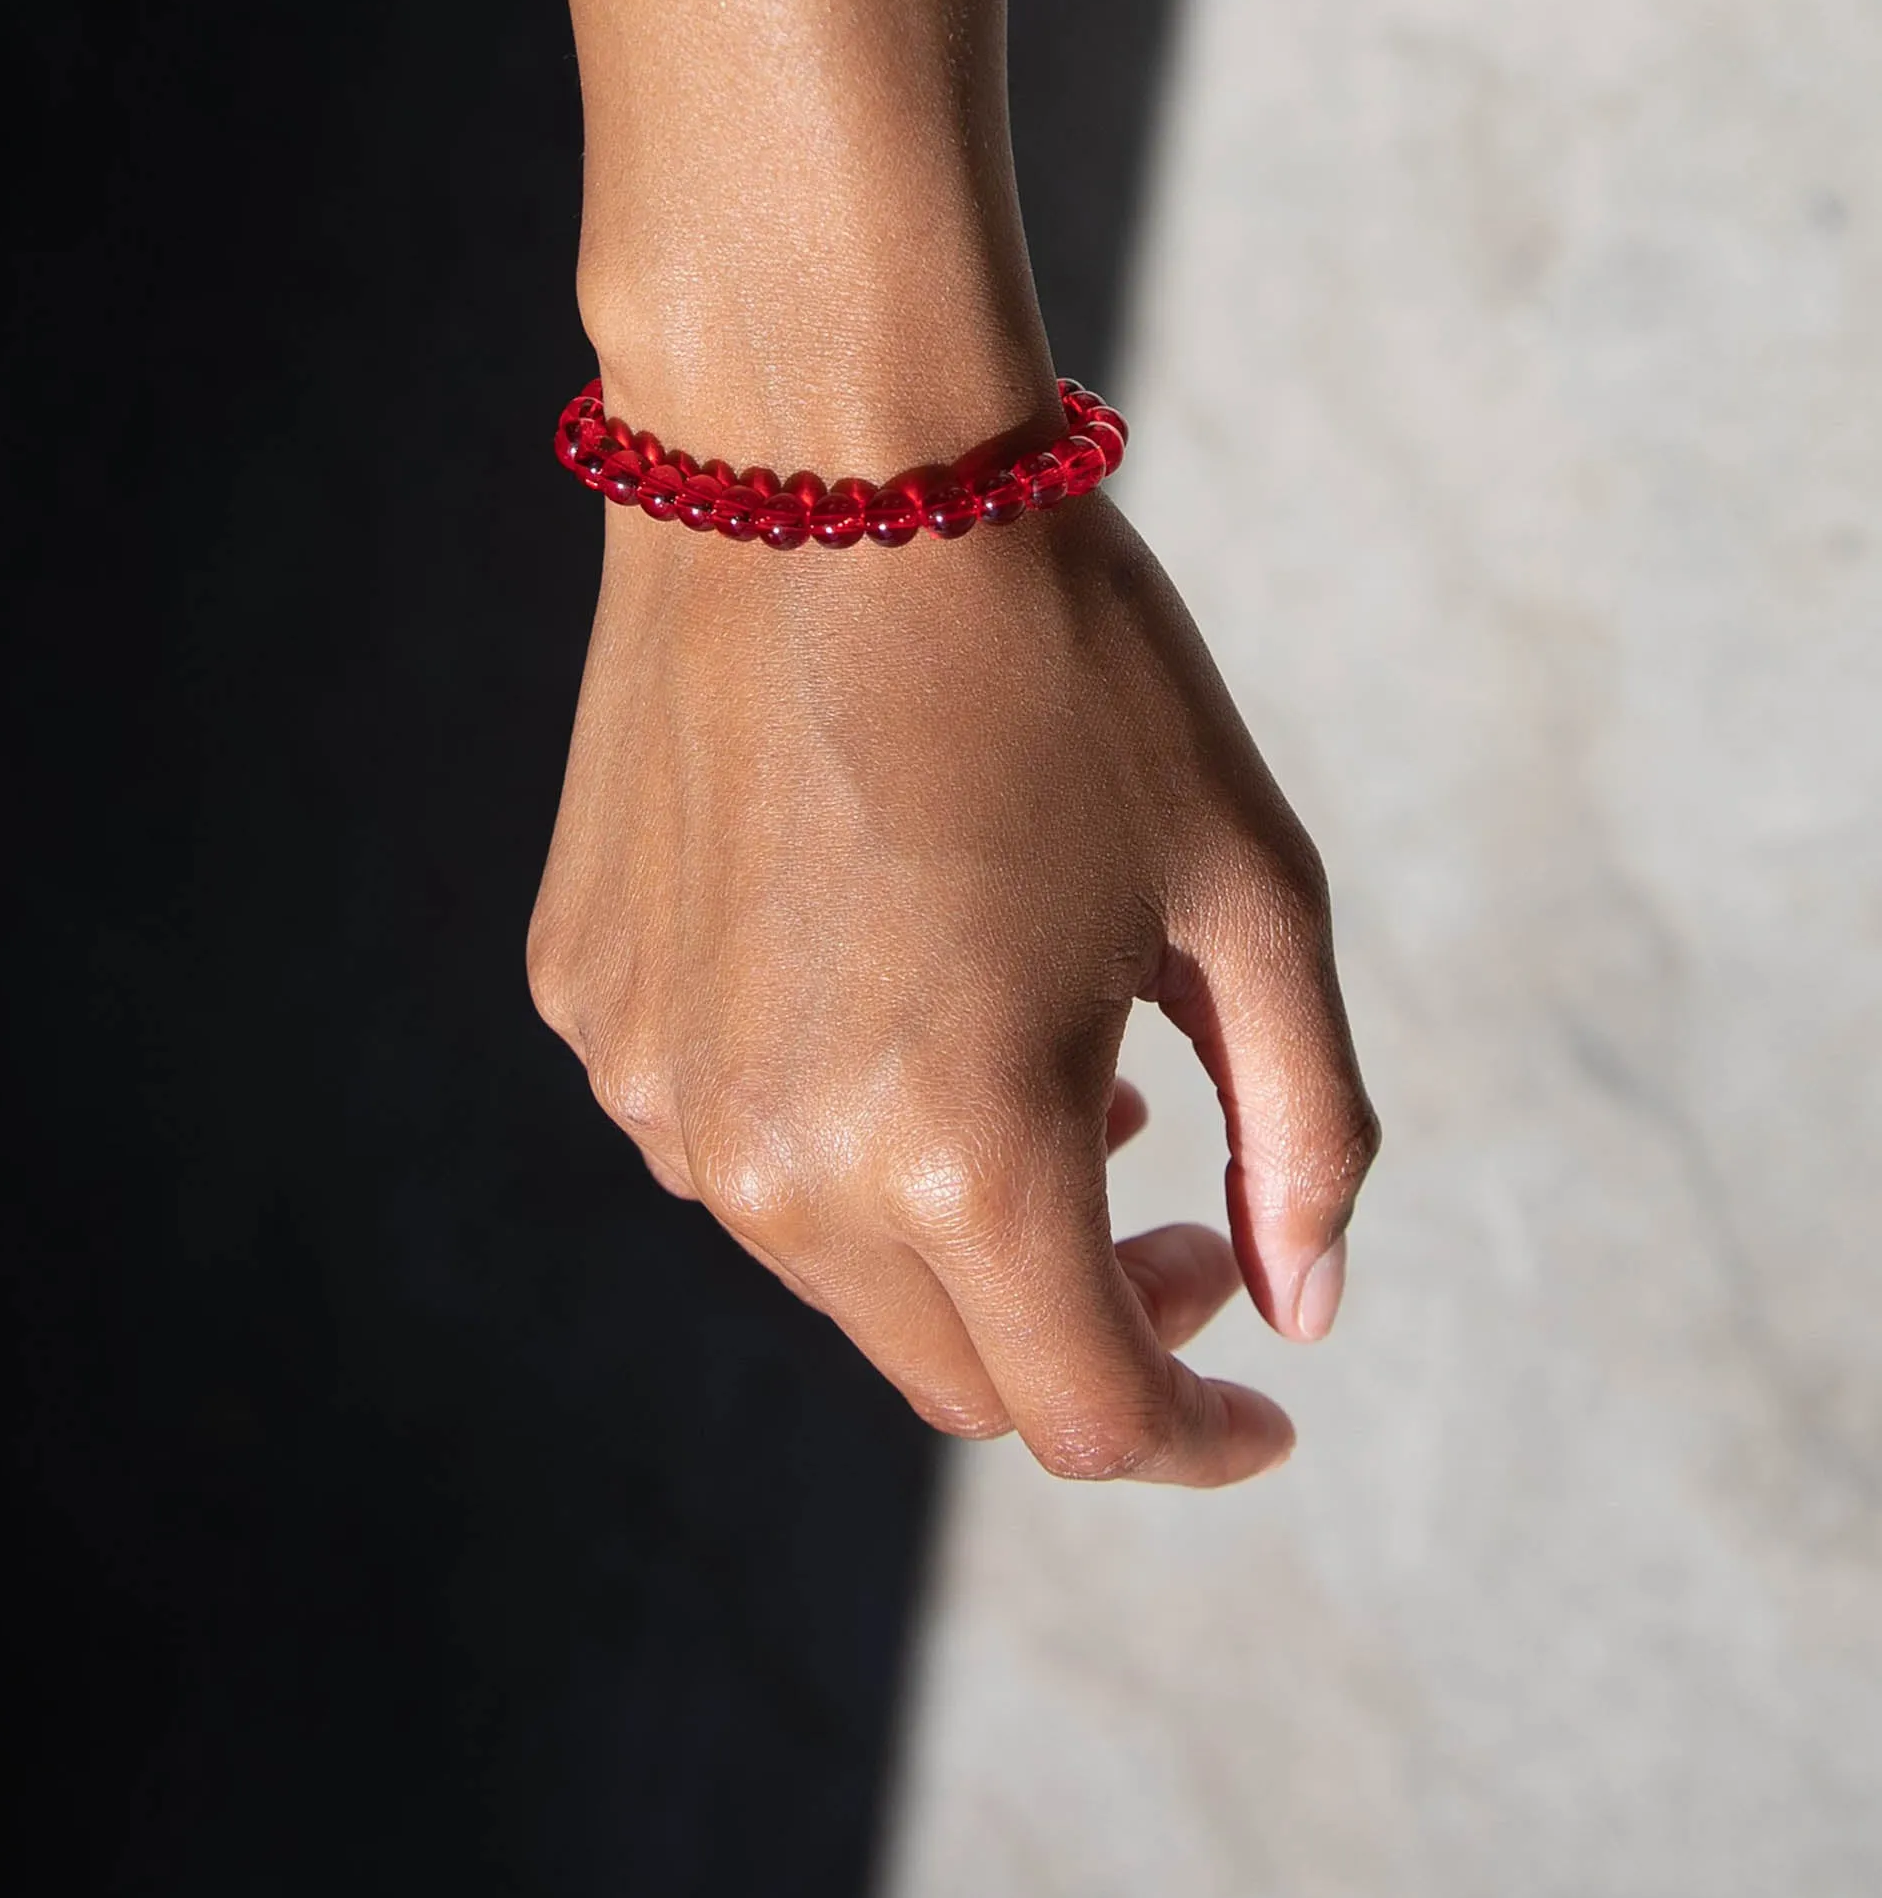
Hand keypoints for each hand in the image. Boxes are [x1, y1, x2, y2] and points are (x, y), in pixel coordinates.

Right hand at [529, 488, 1378, 1487]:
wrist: (818, 463)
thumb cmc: (1066, 661)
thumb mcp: (1245, 889)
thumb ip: (1304, 1129)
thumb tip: (1302, 1312)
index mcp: (963, 1148)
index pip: (1086, 1413)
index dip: (1196, 1435)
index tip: (1260, 1404)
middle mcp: (778, 1163)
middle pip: (955, 1371)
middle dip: (1088, 1332)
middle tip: (1184, 1218)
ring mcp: (659, 1090)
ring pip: (834, 1265)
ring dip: (957, 1221)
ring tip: (1048, 1055)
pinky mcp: (593, 1006)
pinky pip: (729, 1135)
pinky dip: (835, 1118)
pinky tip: (902, 975)